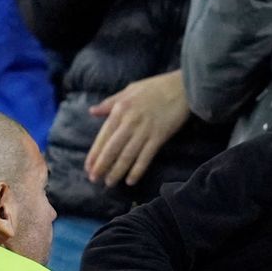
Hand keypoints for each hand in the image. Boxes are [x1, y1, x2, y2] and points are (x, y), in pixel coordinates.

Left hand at [85, 71, 191, 186]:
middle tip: (95, 180)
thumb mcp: (129, 89)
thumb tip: (92, 111)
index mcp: (120, 109)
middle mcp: (130, 122)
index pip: (103, 136)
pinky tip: (131, 181)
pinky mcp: (159, 137)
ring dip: (117, 171)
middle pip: (112, 149)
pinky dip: (137, 170)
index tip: (88, 167)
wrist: (182, 87)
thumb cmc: (155, 87)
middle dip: (102, 166)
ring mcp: (145, 131)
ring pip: (127, 156)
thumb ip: (110, 102)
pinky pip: (146, 157)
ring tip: (109, 183)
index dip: (95, 154)